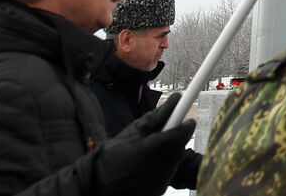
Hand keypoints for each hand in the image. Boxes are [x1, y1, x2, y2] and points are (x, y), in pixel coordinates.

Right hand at [79, 92, 195, 195]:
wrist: (96, 185)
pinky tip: (147, 165)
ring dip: (168, 153)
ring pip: (174, 162)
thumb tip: (176, 99)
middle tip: (164, 134)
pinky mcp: (157, 191)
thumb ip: (156, 116)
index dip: (186, 126)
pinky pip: (167, 174)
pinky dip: (162, 167)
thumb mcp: (132, 131)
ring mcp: (159, 181)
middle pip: (179, 148)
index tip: (189, 120)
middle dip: (176, 139)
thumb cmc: (111, 155)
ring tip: (150, 151)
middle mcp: (159, 167)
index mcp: (151, 149)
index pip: (180, 135)